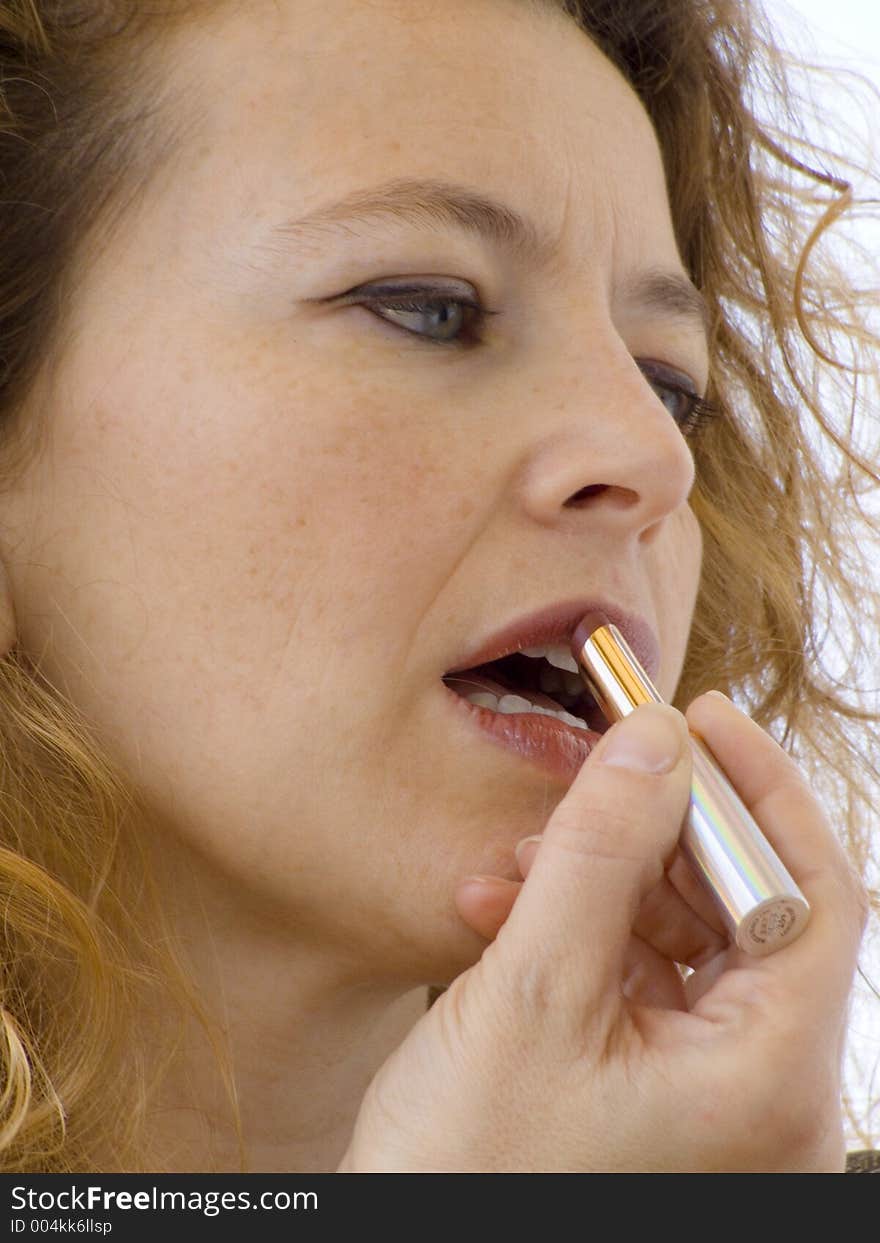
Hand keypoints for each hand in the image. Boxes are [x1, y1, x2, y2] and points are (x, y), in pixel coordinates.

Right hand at [338, 695, 865, 1171]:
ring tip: (514, 868)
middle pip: (744, 908)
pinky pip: (638, 979)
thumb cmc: (469, 1174)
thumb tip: (654, 739)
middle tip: (596, 780)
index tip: (701, 718)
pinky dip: (578, 933)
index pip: (813, 894)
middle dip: (656, 834)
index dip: (762, 791)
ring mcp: (707, 1096)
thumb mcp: (531, 994)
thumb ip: (599, 855)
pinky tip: (502, 911)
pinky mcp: (652, 1093)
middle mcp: (759, 1091)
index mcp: (768, 1079)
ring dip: (601, 882)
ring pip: (681, 937)